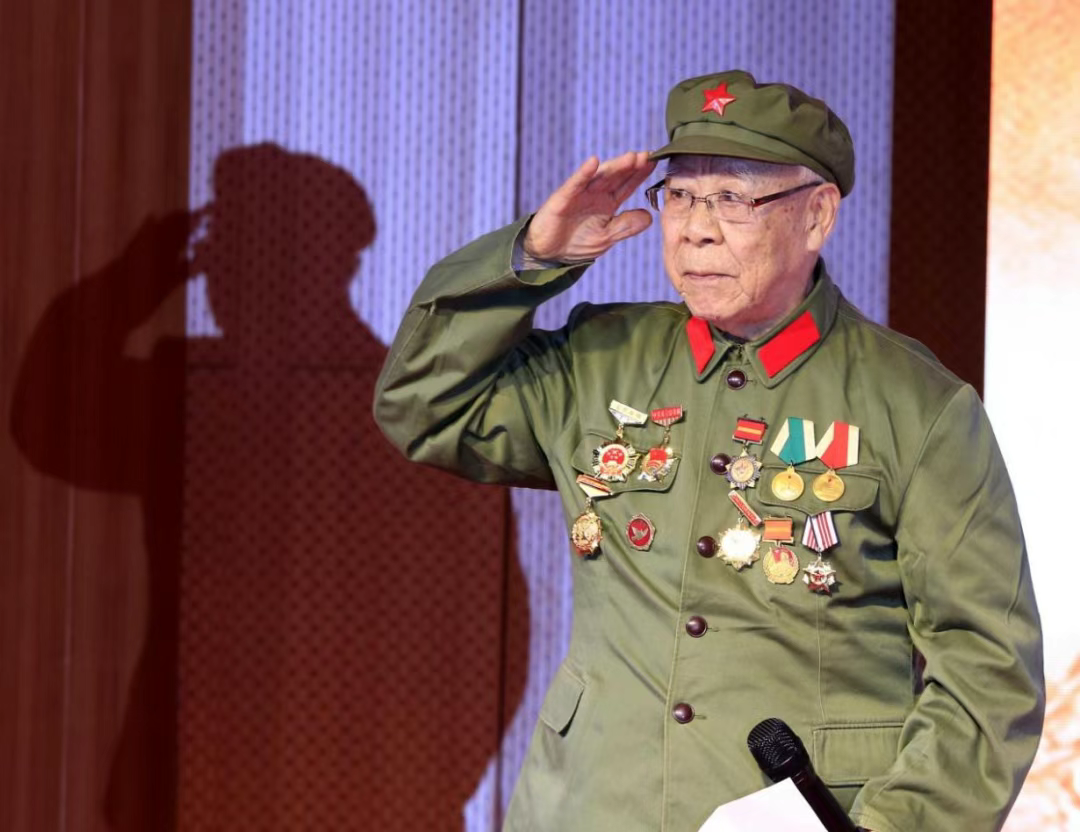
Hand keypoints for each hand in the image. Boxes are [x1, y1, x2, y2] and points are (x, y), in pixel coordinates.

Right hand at [523, 151, 656, 262]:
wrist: (548, 254)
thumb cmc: (576, 244)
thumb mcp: (606, 237)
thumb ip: (626, 226)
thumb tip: (649, 216)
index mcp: (607, 203)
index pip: (628, 185)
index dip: (640, 174)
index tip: (655, 162)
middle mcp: (595, 194)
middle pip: (617, 176)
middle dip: (632, 166)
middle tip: (648, 156)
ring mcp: (579, 194)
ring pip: (600, 176)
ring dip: (615, 166)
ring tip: (631, 157)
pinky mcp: (563, 199)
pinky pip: (575, 184)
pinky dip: (584, 173)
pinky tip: (594, 162)